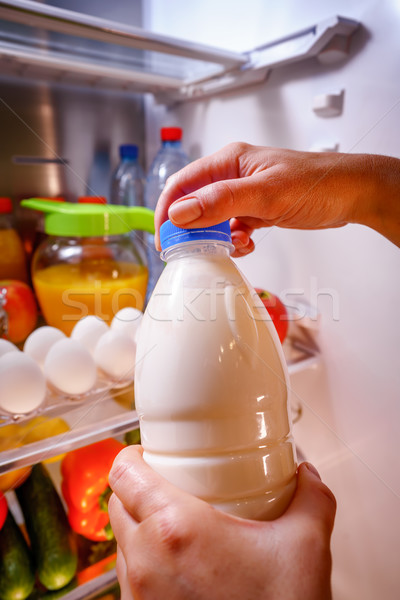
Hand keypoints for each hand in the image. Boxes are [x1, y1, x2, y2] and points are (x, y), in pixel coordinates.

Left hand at [109, 445, 335, 599]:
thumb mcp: (307, 547)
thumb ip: (312, 498)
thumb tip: (308, 474)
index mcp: (175, 528)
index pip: (123, 472)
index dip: (132, 454)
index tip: (149, 451)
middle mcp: (146, 560)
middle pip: (117, 502)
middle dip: (137, 486)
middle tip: (169, 482)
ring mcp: (139, 594)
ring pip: (121, 541)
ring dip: (139, 525)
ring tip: (176, 523)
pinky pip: (129, 577)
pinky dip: (144, 561)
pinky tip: (178, 563)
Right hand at [154, 143, 399, 252]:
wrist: (352, 193)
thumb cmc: (316, 183)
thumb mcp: (266, 193)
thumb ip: (221, 202)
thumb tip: (180, 212)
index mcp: (229, 160)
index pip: (183, 184)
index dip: (168, 211)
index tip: (164, 238)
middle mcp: (233, 175)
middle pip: (194, 203)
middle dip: (190, 228)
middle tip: (192, 251)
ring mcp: (244, 194)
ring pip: (212, 219)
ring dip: (215, 237)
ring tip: (231, 246)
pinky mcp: (256, 210)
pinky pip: (232, 228)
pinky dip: (234, 240)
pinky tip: (247, 244)